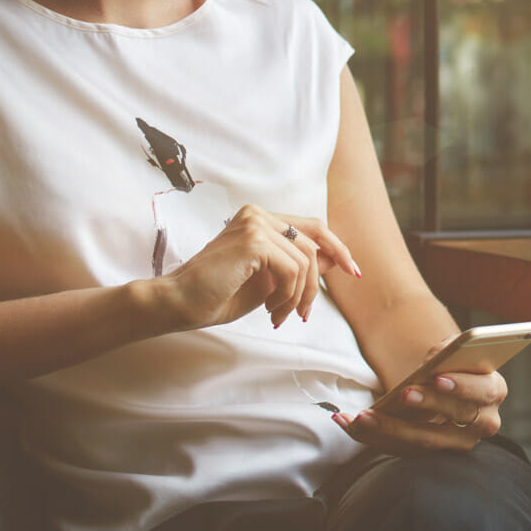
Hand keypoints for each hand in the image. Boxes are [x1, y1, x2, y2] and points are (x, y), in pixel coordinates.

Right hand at [152, 204, 362, 332]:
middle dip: (317, 283)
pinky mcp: (253, 240)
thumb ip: (298, 267)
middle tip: (305, 314)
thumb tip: (334, 259)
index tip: (354, 271)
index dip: (337, 248)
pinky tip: (270, 312)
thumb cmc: (216, 296)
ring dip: (298, 296)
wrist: (177, 304)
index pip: (312, 227)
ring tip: (279, 316)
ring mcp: (254, 223)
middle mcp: (258, 214)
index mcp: (259, 219)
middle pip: (314, 242)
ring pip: (305, 260)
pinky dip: (288, 296)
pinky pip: (292, 270)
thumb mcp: (267, 282)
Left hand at [333, 349, 507, 454]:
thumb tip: (433, 359)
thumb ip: (448, 351)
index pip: (483, 391)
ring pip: (425, 442)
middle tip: (402, 394)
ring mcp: (458, 443)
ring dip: (390, 429)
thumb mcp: (454, 352)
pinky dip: (373, 437)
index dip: (461, 385)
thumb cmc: (453, 364)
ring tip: (361, 416)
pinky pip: (403, 450)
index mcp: (492, 390)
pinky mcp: (432, 454)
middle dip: (427, 405)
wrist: (448, 386)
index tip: (438, 377)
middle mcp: (483, 422)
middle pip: (455, 418)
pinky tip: (347, 422)